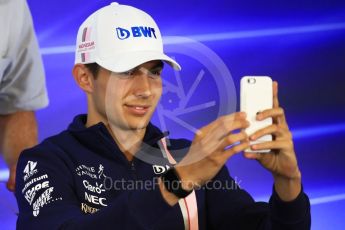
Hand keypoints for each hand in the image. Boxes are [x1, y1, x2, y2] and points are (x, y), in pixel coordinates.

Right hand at [175, 112, 249, 189]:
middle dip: (239, 123)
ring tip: (246, 135)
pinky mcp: (218, 160)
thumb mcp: (201, 141)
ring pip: (231, 138)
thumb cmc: (198, 155)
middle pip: (226, 126)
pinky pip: (233, 150)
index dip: (234, 116)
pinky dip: (242, 145)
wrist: (189, 172)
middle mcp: (206, 139)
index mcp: (202, 132)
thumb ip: (212, 133)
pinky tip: (245, 144)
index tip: (243, 115)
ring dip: (241, 134)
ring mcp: (212, 150)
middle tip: (247, 123)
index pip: (220, 120)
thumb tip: (230, 124)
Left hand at [244, 81, 300, 200]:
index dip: (274, 94)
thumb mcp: (256, 146)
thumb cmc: (268, 155)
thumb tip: (234, 137)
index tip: (272, 83)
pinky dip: (263, 145)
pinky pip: (275, 143)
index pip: (274, 106)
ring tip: (250, 137)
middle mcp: (282, 127)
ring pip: (275, 128)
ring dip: (261, 132)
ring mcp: (287, 136)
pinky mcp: (288, 147)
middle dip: (267, 111)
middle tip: (256, 116)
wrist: (281, 170)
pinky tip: (253, 148)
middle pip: (279, 112)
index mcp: (274, 123)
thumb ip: (248, 140)